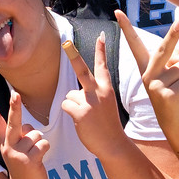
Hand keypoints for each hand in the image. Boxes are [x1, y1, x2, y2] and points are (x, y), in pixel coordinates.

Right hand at [0, 88, 49, 178]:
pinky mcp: (29, 161)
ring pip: (36, 135)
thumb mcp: (17, 149)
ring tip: (33, 155)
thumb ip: (21, 135)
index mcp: (4, 141)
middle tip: (15, 94)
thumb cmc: (23, 164)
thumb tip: (29, 128)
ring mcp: (18, 154)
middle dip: (15, 107)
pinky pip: (44, 144)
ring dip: (39, 142)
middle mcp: (9, 146)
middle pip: (13, 122)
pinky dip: (45, 149)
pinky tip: (39, 159)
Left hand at [59, 32, 127, 157]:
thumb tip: (72, 93)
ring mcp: (90, 102)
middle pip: (82, 70)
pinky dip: (69, 112)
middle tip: (66, 43)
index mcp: (106, 88)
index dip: (101, 50)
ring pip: (70, 95)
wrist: (113, 143)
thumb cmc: (107, 124)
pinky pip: (66, 105)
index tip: (102, 35)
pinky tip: (80, 120)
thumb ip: (92, 94)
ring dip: (73, 105)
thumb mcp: (105, 104)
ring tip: (86, 116)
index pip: (102, 66)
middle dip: (73, 55)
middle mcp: (99, 92)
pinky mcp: (80, 112)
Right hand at [117, 11, 178, 129]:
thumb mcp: (171, 75)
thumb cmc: (173, 92)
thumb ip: (176, 61)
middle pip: (163, 49)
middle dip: (174, 34)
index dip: (126, 28)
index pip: (134, 45)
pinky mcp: (167, 95)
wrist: (173, 122)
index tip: (117, 12)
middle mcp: (147, 75)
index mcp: (145, 67)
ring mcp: (155, 85)